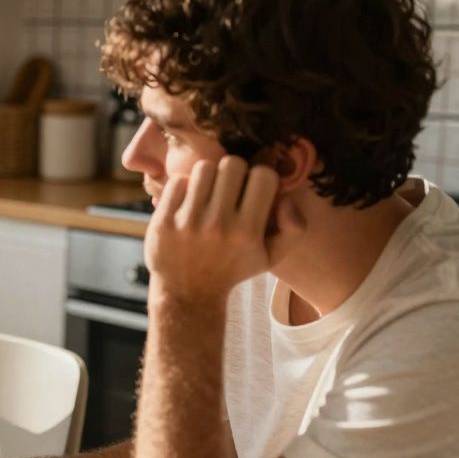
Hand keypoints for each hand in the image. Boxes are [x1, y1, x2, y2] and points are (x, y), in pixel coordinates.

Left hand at [145, 156, 293, 302]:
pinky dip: (183, 187)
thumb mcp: (271, 257)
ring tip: (208, 193)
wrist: (187, 293)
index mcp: (248, 232)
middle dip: (233, 172)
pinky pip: (177, 182)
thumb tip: (287, 199)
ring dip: (207, 177)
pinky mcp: (163, 222)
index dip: (260, 177)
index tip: (251, 190)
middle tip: (228, 188)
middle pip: (232, 164)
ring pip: (203, 168)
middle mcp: (218, 225)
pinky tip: (187, 202)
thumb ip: (295, 228)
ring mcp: (188, 223)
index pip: (263, 175)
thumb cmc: (232, 269)